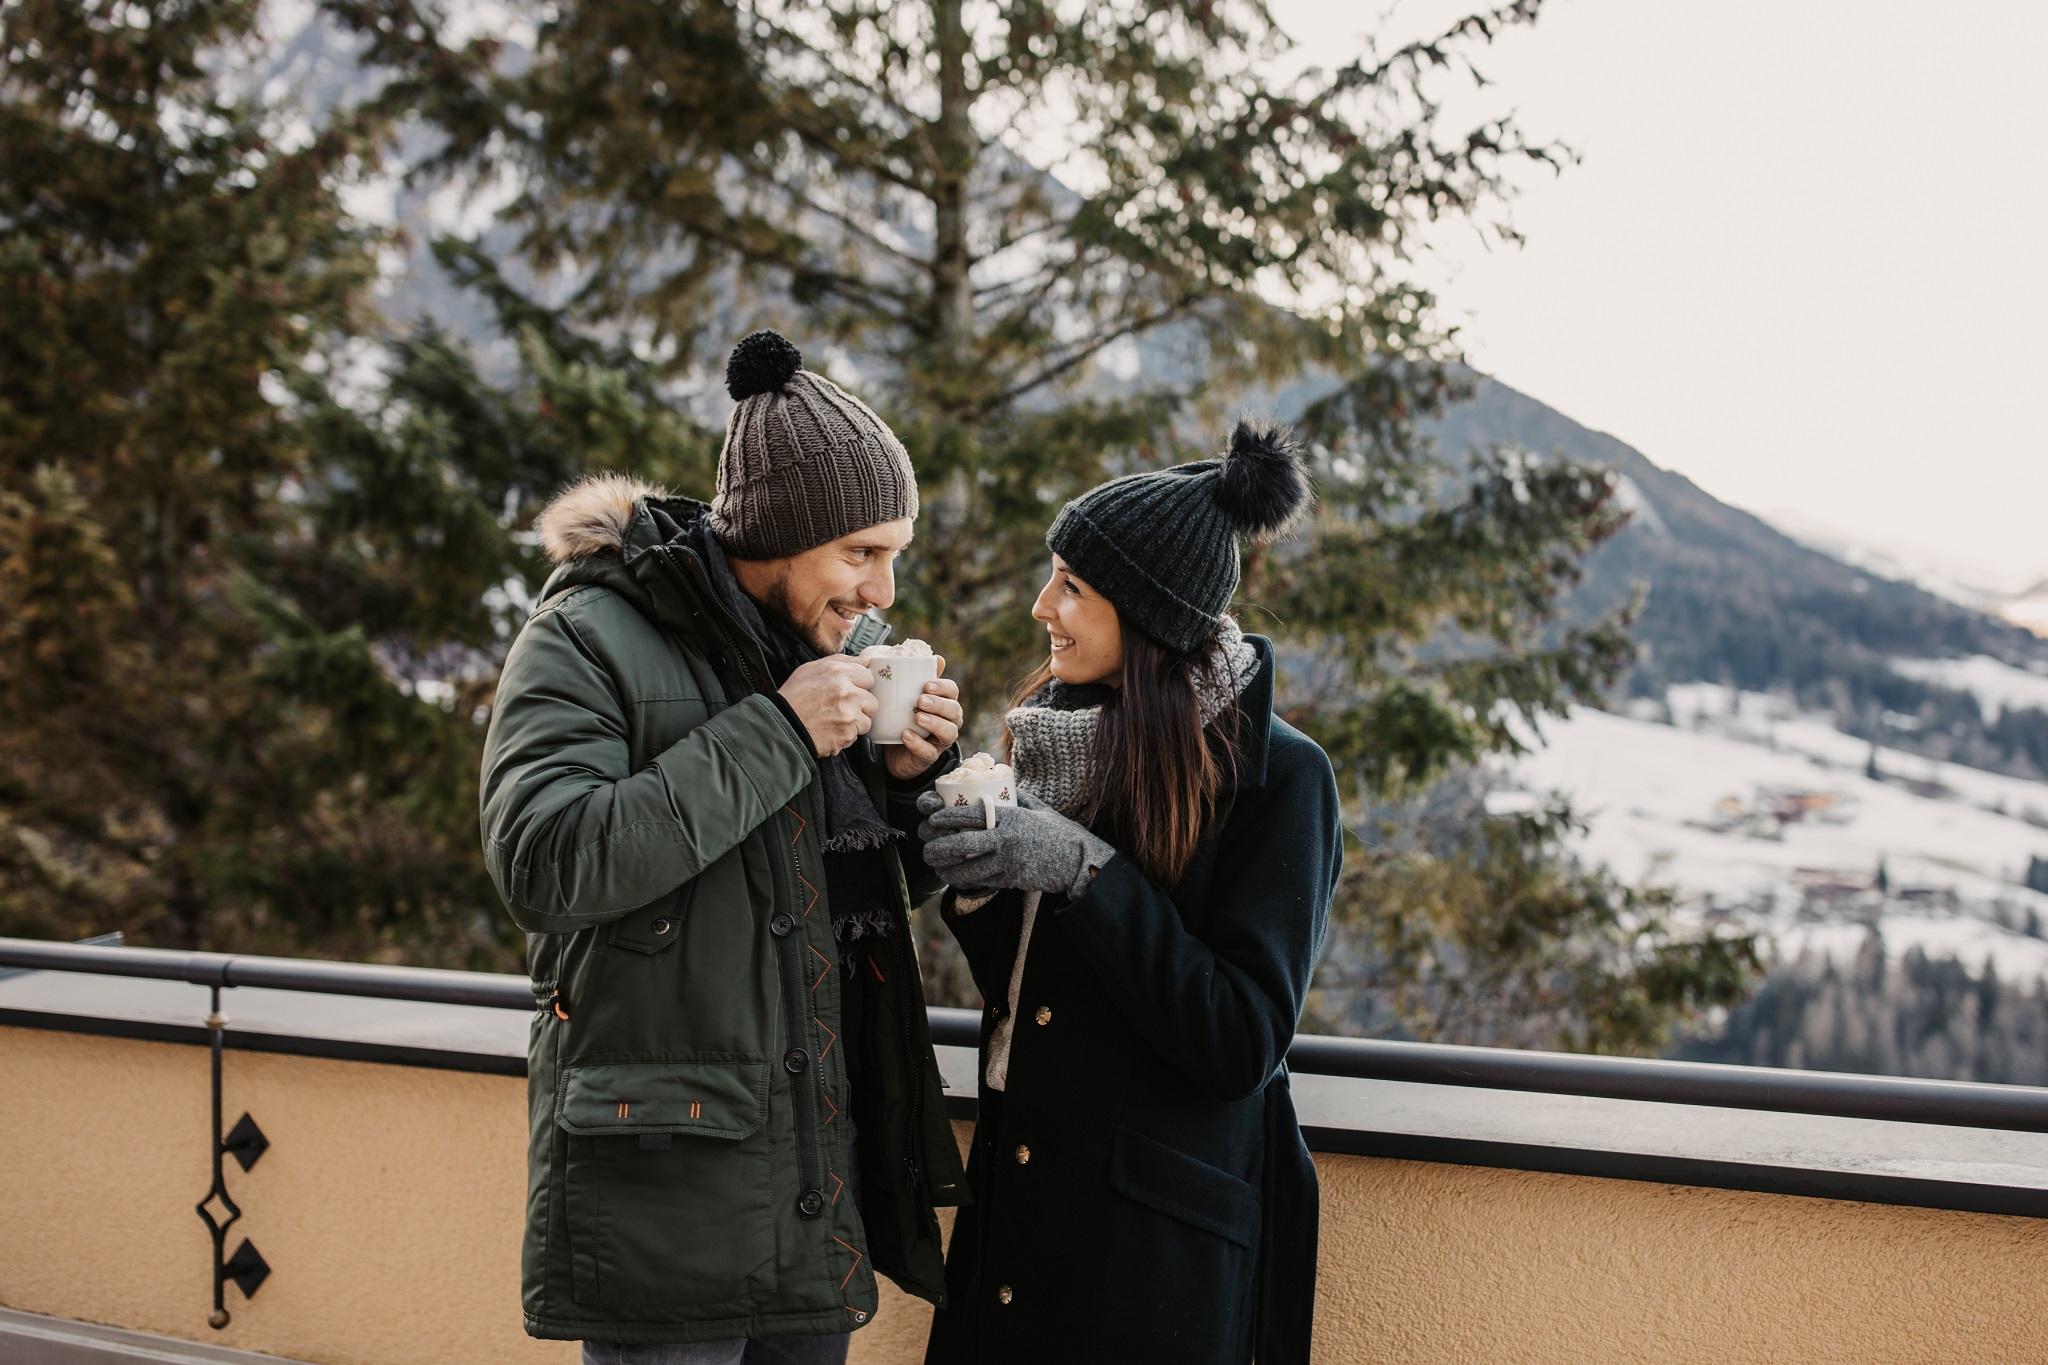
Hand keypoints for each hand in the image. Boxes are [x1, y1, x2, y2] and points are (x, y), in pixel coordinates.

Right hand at [778, 656, 876, 757]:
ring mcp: (849, 716)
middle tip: (844, 708)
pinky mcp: (846, 735)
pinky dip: (845, 736)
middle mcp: (847, 693)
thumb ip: (842, 661)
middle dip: (861, 706)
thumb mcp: (812, 668)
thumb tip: (866, 660)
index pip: (868, 677)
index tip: (852, 690)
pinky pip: (855, 736)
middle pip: (872, 701)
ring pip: (866, 721)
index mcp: (839, 673)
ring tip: (835, 721)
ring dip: (854, 723)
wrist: (781, 724)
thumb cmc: (794, 696)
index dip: (860, 685)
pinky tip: (830, 730)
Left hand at [884, 656, 961, 781]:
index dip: (943, 687)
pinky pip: (929, 752)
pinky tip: (906, 735)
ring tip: (918, 717)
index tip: (926, 685)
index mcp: (944, 702)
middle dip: (940, 704)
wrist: (891, 748)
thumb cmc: (902, 716)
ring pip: (949, 733)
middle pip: (955, 711)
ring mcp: (940, 741)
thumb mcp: (907, 695)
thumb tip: (936, 657)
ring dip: (935, 723)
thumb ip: (917, 676)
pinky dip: (918, 744)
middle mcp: (948, 721)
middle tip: (921, 700)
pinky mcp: (928, 757)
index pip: (952, 691)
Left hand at [922, 791, 1116, 899]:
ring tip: (936, 866)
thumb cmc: (1057, 831)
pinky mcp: (1011, 879)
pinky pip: (981, 881)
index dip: (947, 816)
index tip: (932, 818)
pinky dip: (964, 880)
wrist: (1077, 860)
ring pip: (968, 868)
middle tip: (926, 848)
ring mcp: (1008, 862)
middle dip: (939, 847)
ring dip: (947, 869)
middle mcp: (1007, 839)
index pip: (972, 814)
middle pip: (963, 844)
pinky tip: (955, 878)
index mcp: (1011, 817)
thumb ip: (1015, 797)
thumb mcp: (1037, 807)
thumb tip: (995, 785)